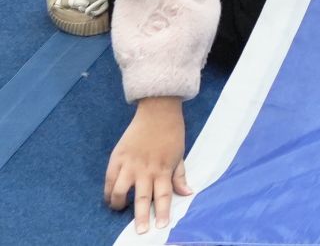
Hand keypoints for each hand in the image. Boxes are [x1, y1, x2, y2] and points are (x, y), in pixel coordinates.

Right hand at [105, 96, 188, 233]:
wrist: (158, 111)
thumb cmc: (172, 133)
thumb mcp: (179, 154)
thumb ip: (180, 176)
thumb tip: (188, 193)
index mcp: (164, 168)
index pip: (164, 195)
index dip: (163, 212)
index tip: (161, 226)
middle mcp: (146, 169)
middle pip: (143, 198)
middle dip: (141, 217)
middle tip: (140, 231)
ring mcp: (130, 164)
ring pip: (120, 191)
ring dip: (119, 204)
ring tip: (120, 210)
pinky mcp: (117, 158)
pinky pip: (109, 180)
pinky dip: (108, 191)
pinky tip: (110, 198)